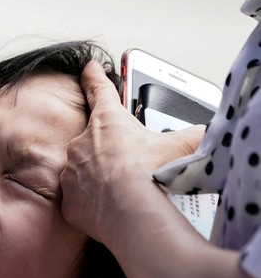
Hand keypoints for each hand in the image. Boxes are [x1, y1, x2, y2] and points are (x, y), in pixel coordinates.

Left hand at [60, 61, 202, 243]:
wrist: (129, 209)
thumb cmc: (149, 172)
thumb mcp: (178, 146)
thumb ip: (192, 134)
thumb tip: (207, 132)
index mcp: (107, 121)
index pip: (98, 90)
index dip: (93, 77)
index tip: (88, 68)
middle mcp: (82, 142)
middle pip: (93, 139)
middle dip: (109, 149)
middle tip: (129, 164)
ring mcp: (71, 170)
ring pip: (84, 169)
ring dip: (99, 176)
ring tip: (122, 189)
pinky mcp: (69, 198)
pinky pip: (80, 198)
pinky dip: (93, 202)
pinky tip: (109, 208)